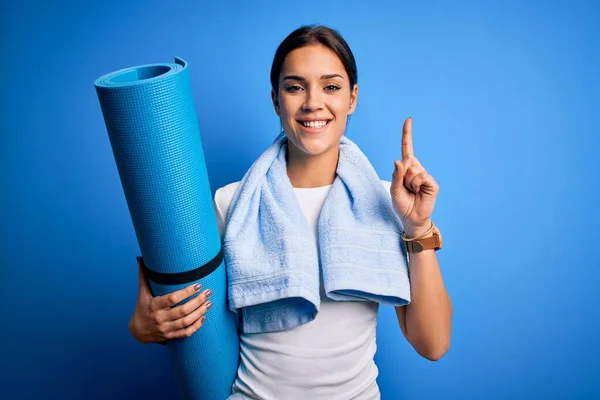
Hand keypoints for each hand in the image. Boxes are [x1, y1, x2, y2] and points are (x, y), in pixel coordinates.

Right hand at [128, 256, 212, 343]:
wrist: (137, 331)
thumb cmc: (142, 308)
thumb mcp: (142, 292)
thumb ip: (143, 275)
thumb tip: (140, 257)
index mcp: (154, 306)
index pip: (172, 298)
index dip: (186, 292)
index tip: (198, 285)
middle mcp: (160, 318)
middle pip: (183, 311)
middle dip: (198, 301)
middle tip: (208, 292)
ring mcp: (166, 329)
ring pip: (186, 322)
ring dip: (200, 312)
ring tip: (209, 303)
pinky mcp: (170, 336)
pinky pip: (186, 333)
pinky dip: (196, 326)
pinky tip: (203, 317)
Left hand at [390, 117, 439, 236]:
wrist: (411, 218)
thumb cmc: (402, 204)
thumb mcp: (394, 189)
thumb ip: (396, 175)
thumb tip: (399, 160)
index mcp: (407, 168)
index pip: (407, 148)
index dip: (407, 134)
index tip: (408, 120)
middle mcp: (417, 169)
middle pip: (406, 162)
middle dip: (401, 176)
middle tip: (405, 188)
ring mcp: (425, 175)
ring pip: (413, 170)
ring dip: (408, 183)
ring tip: (412, 192)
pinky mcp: (432, 183)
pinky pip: (421, 177)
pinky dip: (416, 185)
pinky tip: (419, 192)